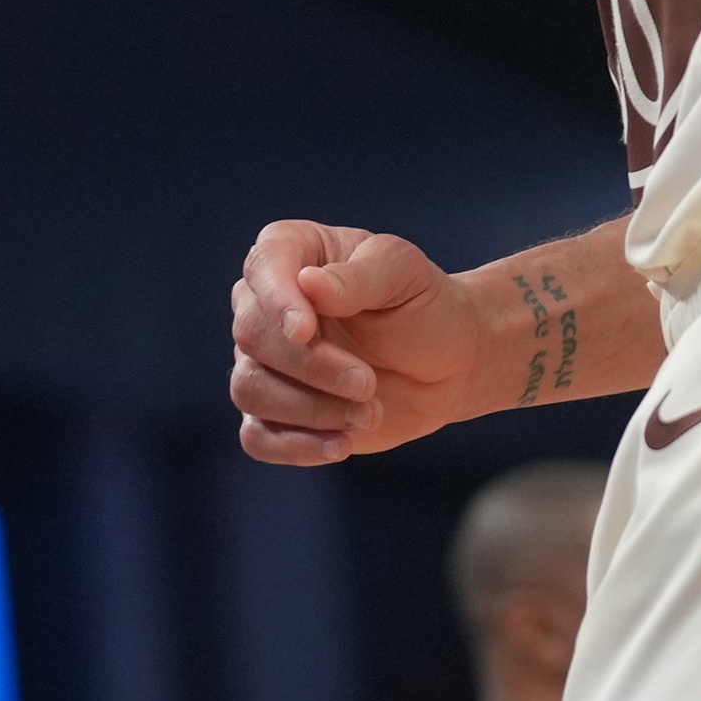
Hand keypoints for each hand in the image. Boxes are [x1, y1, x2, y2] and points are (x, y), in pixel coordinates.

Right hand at [231, 218, 482, 465]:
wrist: (450, 363)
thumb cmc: (424, 306)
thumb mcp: (404, 275)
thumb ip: (357, 276)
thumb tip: (307, 284)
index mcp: (294, 253)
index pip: (263, 267)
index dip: (277, 300)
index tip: (306, 331)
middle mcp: (269, 306)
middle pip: (252, 335)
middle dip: (311, 365)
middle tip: (367, 382)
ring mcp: (268, 362)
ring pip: (250, 389)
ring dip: (310, 408)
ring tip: (370, 411)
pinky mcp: (277, 413)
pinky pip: (257, 437)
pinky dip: (295, 446)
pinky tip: (341, 445)